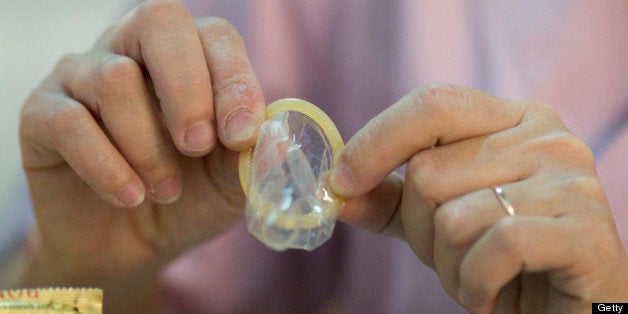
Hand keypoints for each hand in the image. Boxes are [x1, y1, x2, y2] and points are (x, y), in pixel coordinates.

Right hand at [18, 0, 262, 302]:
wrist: (130, 245)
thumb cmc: (187, 199)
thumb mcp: (230, 183)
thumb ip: (252, 158)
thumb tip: (278, 139)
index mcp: (188, 57)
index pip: (215, 36)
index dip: (233, 81)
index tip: (241, 136)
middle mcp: (133, 51)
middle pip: (159, 23)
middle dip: (188, 91)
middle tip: (197, 147)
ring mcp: (83, 76)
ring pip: (115, 79)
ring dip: (149, 146)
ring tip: (166, 190)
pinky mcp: (43, 114)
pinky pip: (70, 122)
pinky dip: (107, 166)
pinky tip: (130, 196)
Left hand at [329, 84, 627, 312]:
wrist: (569, 309)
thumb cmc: (501, 258)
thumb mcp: (437, 220)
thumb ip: (389, 200)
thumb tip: (333, 189)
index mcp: (511, 119)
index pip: (431, 105)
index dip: (376, 142)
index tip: (341, 181)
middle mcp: (546, 137)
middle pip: (428, 172)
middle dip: (421, 231)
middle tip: (453, 256)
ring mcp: (571, 180)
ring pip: (453, 217)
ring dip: (448, 266)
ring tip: (477, 277)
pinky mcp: (587, 233)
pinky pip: (495, 246)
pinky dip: (475, 283)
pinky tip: (490, 294)